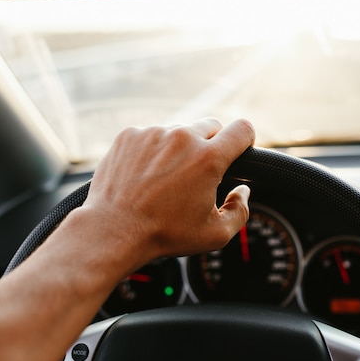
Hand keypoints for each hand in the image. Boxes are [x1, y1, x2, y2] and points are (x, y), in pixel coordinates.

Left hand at [80, 117, 255, 265]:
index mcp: (208, 158)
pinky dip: (153, 150)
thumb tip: (243, 191)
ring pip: (179, 131)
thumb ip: (240, 211)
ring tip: (166, 179)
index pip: (242, 129)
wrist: (113, 230)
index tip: (239, 150)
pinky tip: (145, 175)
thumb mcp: (215, 234)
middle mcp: (182, 138)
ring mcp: (153, 133)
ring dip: (180, 148)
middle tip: (199, 173)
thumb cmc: (165, 234)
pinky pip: (152, 135)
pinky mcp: (130, 135)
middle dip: (211, 146)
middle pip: (212, 126)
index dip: (246, 139)